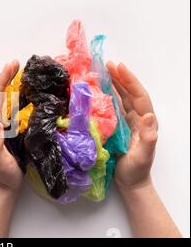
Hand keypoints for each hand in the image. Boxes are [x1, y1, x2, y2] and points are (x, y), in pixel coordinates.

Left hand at [0, 60, 22, 237]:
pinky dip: (14, 97)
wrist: (3, 187)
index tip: (11, 66)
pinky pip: (8, 109)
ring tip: (19, 72)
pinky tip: (23, 93)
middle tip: (16, 63)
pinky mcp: (3, 131)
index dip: (1, 81)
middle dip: (5, 78)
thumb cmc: (2, 174)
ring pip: (1, 101)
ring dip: (9, 85)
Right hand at [107, 62, 157, 189]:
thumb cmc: (136, 170)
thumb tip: (149, 117)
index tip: (119, 67)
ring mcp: (126, 121)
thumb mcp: (143, 156)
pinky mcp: (117, 126)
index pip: (139, 96)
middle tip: (107, 63)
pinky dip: (105, 96)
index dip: (130, 81)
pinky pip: (112, 107)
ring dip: (112, 83)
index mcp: (145, 122)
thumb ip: (148, 138)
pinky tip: (97, 90)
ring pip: (120, 97)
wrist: (130, 182)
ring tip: (101, 71)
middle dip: (120, 77)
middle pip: (129, 92)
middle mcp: (137, 118)